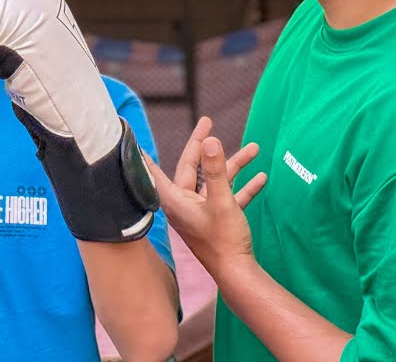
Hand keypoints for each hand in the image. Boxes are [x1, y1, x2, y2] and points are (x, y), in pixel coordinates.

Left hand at [145, 117, 265, 277]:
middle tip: (207, 121)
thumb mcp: (222, 201)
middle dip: (203, 146)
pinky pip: (228, 196)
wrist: (238, 274)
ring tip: (254, 149)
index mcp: (176, 200)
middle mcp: (185, 204)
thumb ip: (217, 170)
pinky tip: (261, 178)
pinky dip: (243, 187)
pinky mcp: (217, 220)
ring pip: (215, 181)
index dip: (146, 154)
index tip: (134, 138)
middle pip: (191, 168)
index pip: (155, 170)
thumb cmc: (224, 240)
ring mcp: (201, 212)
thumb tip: (210, 140)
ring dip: (234, 165)